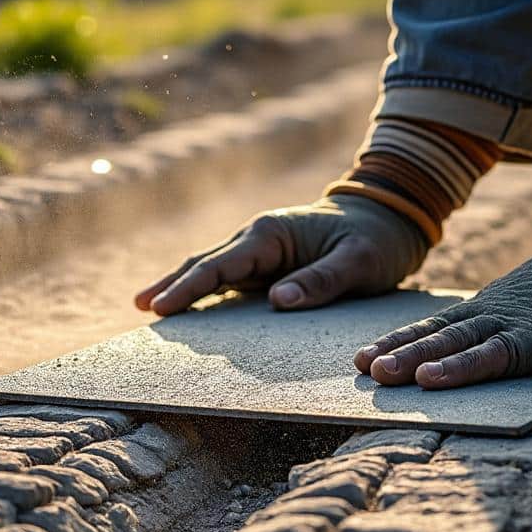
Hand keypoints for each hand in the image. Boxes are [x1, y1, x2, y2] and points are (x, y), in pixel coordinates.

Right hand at [135, 195, 428, 315]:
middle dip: (173, 285)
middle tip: (142, 308)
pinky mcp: (268, 267)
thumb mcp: (359, 260)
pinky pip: (230, 283)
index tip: (161, 306)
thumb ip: (322, 279)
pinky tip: (188, 313)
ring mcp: (261, 254)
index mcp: (271, 234)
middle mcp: (258, 241)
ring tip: (149, 308)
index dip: (189, 287)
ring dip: (182, 288)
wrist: (388, 217)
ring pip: (212, 272)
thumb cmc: (376, 238)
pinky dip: (205, 295)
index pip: (221, 265)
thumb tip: (278, 300)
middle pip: (205, 265)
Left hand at [353, 241, 531, 390]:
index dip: (398, 345)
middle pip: (456, 340)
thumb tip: (414, 359)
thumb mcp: (504, 302)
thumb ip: (468, 329)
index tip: (360, 362)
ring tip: (432, 380)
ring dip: (467, 364)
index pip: (434, 329)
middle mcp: (510, 320)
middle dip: (415, 357)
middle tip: (379, 374)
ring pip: (505, 349)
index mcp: (488, 313)